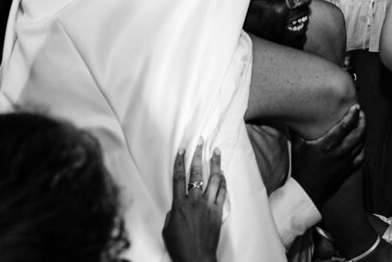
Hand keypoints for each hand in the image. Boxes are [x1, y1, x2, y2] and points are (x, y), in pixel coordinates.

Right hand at [163, 141, 225, 261]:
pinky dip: (222, 181)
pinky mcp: (217, 211)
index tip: (182, 149)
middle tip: (201, 142)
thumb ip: (173, 213)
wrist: (196, 258)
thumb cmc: (180, 246)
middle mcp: (194, 201)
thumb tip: (178, 206)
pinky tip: (222, 173)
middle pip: (196, 173)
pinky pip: (222, 191)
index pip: (179, 178)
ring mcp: (208, 205)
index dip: (180, 162)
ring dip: (215, 163)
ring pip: (213, 179)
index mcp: (179, 205)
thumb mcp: (168, 229)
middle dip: (198, 155)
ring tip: (216, 151)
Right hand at [291, 104, 365, 204]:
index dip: (353, 115)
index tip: (356, 107)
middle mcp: (339, 153)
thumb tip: (294, 115)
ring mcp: (345, 163)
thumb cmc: (300, 168)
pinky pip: (361, 157)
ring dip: (363, 133)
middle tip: (362, 114)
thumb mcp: (297, 147)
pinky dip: (362, 148)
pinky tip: (360, 144)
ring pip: (361, 145)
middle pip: (358, 134)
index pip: (345, 126)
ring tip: (361, 125)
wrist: (306, 192)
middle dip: (363, 122)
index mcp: (327, 145)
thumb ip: (297, 131)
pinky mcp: (347, 171)